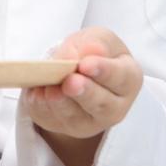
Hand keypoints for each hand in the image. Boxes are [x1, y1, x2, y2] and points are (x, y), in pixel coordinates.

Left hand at [25, 26, 142, 140]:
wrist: (75, 70)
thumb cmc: (91, 53)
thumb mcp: (97, 38)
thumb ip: (92, 44)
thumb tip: (76, 57)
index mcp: (128, 79)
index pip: (121, 77)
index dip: (103, 71)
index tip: (85, 65)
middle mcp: (114, 106)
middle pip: (102, 104)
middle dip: (85, 93)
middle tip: (70, 82)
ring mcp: (90, 121)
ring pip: (76, 117)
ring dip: (61, 103)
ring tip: (50, 89)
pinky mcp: (65, 126)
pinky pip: (52, 120)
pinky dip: (42, 107)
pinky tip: (38, 94)